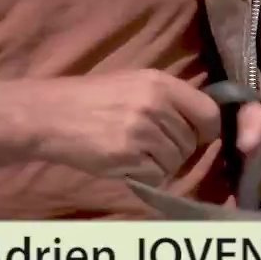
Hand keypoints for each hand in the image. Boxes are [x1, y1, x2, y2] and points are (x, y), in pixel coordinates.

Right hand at [17, 70, 221, 185]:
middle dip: (177, 149)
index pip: (208, 112)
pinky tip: (126, 163)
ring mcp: (141, 132)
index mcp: (160, 83)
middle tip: (152, 146)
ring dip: (161, 164)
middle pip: (190, 142)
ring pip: (175, 162)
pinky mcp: (126, 156)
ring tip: (136, 153)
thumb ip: (169, 99)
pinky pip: (156, 176)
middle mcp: (154, 105)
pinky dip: (145, 176)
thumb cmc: (93, 98)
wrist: (52, 115)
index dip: (206, 129)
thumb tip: (204, 122)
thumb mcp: (135, 83)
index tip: (195, 136)